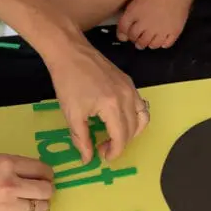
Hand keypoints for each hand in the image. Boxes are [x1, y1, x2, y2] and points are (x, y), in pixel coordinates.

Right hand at [0, 155, 53, 210]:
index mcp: (6, 164)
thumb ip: (15, 167)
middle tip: (43, 189)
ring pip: (40, 207)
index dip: (47, 173)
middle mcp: (10, 185)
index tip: (47, 176)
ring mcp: (8, 206)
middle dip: (47, 189)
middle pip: (46, 190)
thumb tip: (37, 173)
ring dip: (40, 204)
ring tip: (34, 201)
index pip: (42, 169)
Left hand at [45, 38, 149, 162]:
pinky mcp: (129, 82)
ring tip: (116, 136)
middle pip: (133, 130)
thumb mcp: (71, 114)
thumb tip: (87, 159)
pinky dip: (135, 117)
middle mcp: (127, 98)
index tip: (102, 156)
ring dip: (132, 132)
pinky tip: (119, 119)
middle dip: (120, 144)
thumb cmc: (67, 82)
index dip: (114, 152)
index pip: (122, 138)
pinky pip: (140, 105)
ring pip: (142, 118)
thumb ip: (82, 139)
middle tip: (103, 148)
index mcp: (112, 107)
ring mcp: (130, 88)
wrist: (70, 51)